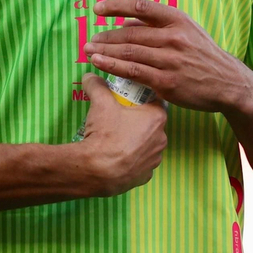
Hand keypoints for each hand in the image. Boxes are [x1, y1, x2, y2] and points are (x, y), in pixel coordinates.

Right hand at [76, 74, 166, 195]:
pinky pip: (140, 163)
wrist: (97, 170)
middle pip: (151, 124)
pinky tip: (117, 157)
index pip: (155, 102)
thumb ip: (97, 86)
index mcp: (157, 118)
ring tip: (116, 140)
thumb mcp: (100, 103)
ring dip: (136, 141)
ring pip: (147, 145)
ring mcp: (155, 159)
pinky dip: (131, 160)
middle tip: (119, 119)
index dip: (141, 100)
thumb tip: (90, 75)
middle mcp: (162, 138)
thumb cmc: (105, 133)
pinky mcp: (145, 176)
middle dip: (137, 121)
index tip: (128, 101)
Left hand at [84, 0, 252, 113]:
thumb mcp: (188, 31)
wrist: (227, 83)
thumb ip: (159, 26)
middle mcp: (173, 37)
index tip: (98, 9)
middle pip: (130, 33)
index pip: (141, 7)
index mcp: (178, 20)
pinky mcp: (166, 82)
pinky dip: (113, 67)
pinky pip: (133, 72)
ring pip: (128, 52)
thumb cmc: (204, 56)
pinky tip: (99, 64)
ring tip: (89, 51)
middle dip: (106, 36)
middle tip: (90, 39)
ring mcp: (170, 60)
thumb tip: (128, 23)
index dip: (116, 5)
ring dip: (104, 51)